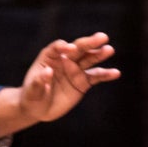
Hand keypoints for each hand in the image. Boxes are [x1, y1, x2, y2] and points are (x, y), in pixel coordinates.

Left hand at [0, 32, 119, 136]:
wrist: (39, 109)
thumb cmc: (32, 96)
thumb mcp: (32, 91)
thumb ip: (38, 82)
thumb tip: (48, 72)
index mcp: (49, 57)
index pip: (57, 48)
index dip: (63, 47)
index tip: (69, 49)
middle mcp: (64, 60)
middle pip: (78, 49)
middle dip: (89, 43)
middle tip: (102, 37)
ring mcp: (75, 70)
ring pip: (89, 60)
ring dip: (99, 54)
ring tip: (109, 50)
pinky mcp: (83, 82)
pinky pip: (96, 77)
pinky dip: (106, 75)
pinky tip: (115, 73)